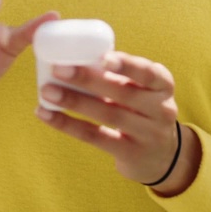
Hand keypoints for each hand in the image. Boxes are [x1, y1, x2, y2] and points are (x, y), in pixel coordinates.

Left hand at [35, 52, 198, 194]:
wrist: (162, 157)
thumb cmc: (142, 109)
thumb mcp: (144, 90)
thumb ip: (120, 75)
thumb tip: (74, 54)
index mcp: (163, 85)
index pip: (148, 72)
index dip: (126, 64)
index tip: (102, 57)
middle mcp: (161, 109)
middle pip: (123, 92)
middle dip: (88, 80)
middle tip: (58, 69)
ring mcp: (148, 134)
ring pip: (108, 114)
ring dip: (74, 101)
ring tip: (47, 91)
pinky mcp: (131, 154)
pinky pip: (96, 137)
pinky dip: (69, 124)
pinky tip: (47, 115)